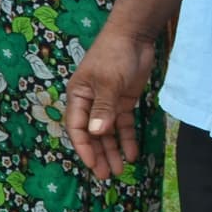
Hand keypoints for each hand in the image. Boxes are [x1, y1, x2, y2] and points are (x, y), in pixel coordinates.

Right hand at [62, 18, 159, 179]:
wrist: (134, 36)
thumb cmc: (114, 56)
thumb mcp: (109, 82)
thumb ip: (104, 108)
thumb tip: (97, 133)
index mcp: (78, 96)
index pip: (78, 127)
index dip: (84, 147)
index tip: (93, 165)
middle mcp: (90, 102)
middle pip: (93, 134)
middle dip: (99, 154)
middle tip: (108, 175)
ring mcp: (107, 102)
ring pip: (108, 132)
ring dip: (113, 150)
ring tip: (120, 170)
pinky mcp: (123, 100)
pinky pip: (123, 124)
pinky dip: (127, 138)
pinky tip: (133, 153)